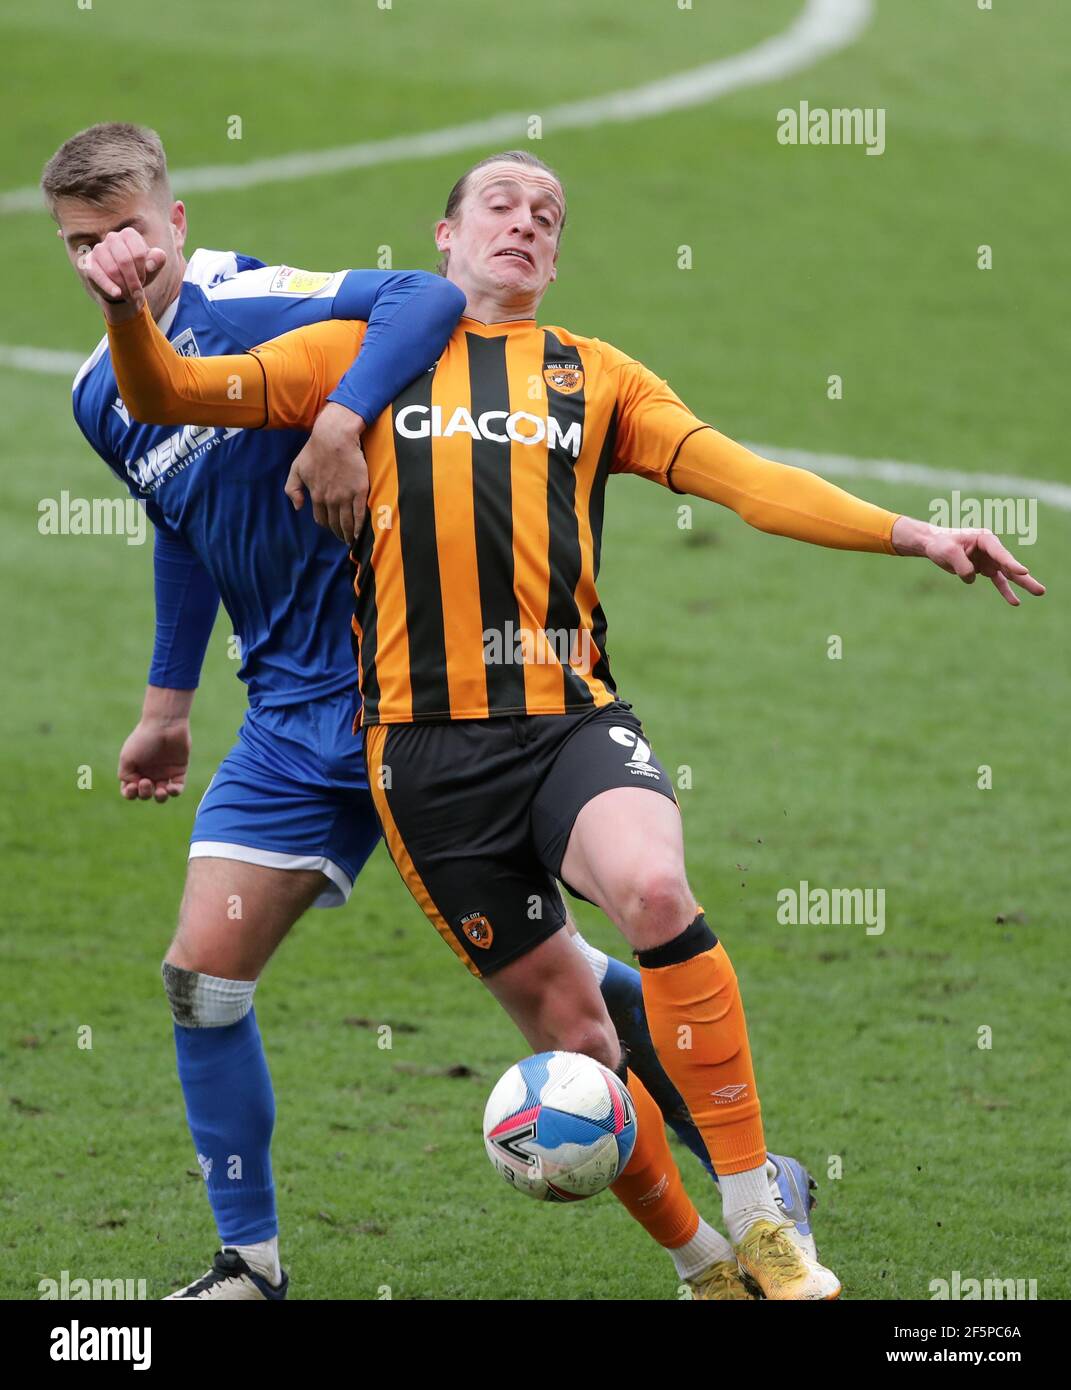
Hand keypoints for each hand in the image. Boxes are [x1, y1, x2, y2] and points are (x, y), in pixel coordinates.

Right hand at [81, 228, 165, 322]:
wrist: (122, 285)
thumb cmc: (139, 272)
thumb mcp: (153, 266)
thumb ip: (158, 259)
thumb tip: (150, 265)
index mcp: (129, 235)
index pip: (139, 253)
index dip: (143, 271)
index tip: (143, 280)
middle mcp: (112, 238)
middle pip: (125, 261)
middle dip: (133, 280)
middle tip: (137, 292)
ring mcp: (98, 249)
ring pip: (112, 269)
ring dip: (123, 286)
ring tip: (128, 294)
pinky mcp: (88, 262)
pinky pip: (97, 274)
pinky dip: (108, 286)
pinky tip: (117, 294)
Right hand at [118, 716, 190, 802]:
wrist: (165, 725)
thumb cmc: (144, 739)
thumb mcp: (127, 758)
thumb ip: (125, 776)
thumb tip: (134, 787)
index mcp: (134, 770)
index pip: (129, 790)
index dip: (130, 794)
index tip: (133, 785)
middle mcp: (149, 773)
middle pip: (145, 795)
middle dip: (144, 793)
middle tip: (146, 781)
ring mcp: (164, 773)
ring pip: (161, 795)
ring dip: (160, 797)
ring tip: (160, 790)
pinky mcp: (179, 771)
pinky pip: (177, 789)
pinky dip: (174, 792)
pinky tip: (170, 788)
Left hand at [285, 403, 368, 544]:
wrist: (334, 438)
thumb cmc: (314, 450)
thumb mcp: (296, 469)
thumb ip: (292, 489)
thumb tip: (298, 507)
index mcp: (316, 495)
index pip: (321, 518)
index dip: (326, 526)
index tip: (331, 529)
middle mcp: (330, 499)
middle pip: (335, 523)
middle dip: (338, 533)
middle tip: (343, 539)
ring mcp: (345, 496)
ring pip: (347, 522)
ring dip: (348, 533)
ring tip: (351, 540)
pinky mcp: (359, 491)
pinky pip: (360, 514)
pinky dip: (360, 526)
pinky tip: (359, 533)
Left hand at [891, 516, 1044, 605]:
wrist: (934, 544)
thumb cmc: (941, 543)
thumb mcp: (948, 552)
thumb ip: (962, 564)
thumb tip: (972, 578)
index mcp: (985, 539)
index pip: (1000, 553)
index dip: (1011, 563)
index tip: (1023, 571)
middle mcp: (991, 549)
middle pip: (1010, 565)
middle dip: (1024, 577)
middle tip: (1040, 590)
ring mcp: (989, 560)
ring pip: (1008, 574)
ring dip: (1022, 585)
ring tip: (1039, 592)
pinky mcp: (984, 568)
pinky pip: (998, 581)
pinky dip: (1005, 591)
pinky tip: (1015, 602)